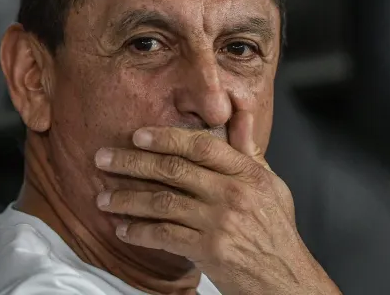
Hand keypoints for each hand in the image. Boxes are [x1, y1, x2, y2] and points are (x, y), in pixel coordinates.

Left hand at [94, 111, 340, 294]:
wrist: (285, 278)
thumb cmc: (277, 231)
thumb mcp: (271, 184)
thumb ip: (249, 150)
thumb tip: (241, 112)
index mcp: (248, 173)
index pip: (202, 146)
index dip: (166, 137)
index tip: (138, 136)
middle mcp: (233, 193)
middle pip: (174, 170)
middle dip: (133, 163)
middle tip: (103, 159)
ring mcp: (220, 222)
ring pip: (162, 203)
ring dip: (127, 200)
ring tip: (103, 199)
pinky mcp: (209, 250)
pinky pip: (164, 236)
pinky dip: (139, 232)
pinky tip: (123, 229)